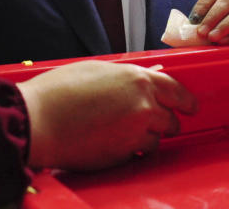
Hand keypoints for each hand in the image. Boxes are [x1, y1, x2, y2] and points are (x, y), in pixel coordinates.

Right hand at [17, 60, 196, 169]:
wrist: (38, 121)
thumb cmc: (59, 92)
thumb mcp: (97, 71)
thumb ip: (125, 78)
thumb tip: (140, 80)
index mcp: (138, 80)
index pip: (176, 90)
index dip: (185, 100)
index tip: (190, 107)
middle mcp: (143, 107)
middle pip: (170, 120)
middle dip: (163, 123)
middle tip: (148, 123)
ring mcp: (135, 135)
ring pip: (154, 141)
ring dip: (143, 139)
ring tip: (117, 133)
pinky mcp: (122, 157)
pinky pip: (134, 156)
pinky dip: (126, 151)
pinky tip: (106, 143)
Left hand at [188, 0, 228, 43]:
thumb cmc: (217, 37)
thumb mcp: (205, 29)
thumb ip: (194, 27)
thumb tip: (175, 32)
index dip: (203, 4)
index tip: (193, 20)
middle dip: (212, 16)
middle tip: (201, 33)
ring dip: (225, 25)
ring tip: (212, 38)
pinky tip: (225, 43)